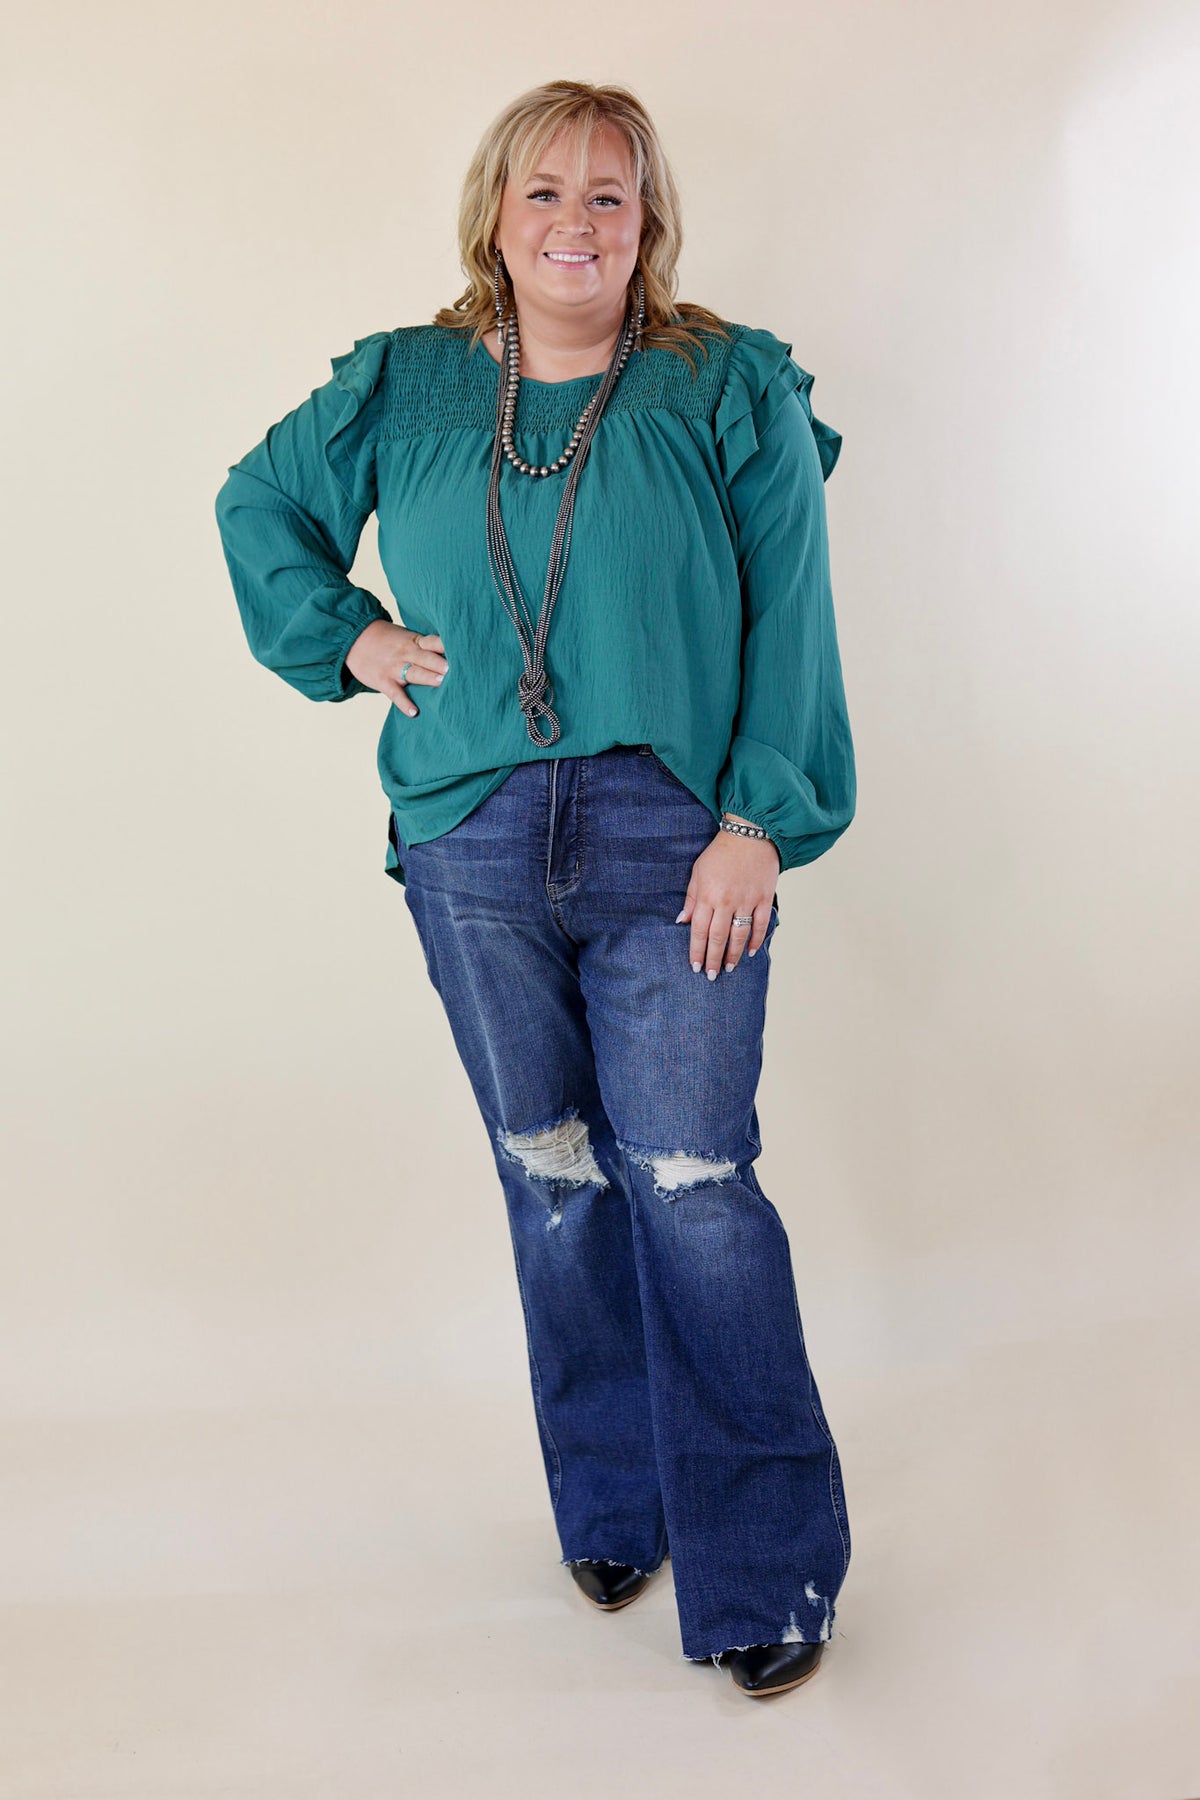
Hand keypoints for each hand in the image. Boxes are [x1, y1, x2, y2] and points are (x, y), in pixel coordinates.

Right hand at [344, 621, 448, 715]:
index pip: (433, 642)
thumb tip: (452, 655)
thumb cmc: (387, 639)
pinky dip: (404, 704)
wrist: (354, 638)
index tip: (461, 650)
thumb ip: (425, 646)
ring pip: (414, 673)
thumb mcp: (406, 637)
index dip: (446, 646)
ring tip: (441, 682)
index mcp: (414, 641)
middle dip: (440, 663)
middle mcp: (406, 654)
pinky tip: (414, 712)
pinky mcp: (383, 681)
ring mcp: (394, 668)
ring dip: (427, 677)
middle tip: (454, 668)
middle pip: (426, 658)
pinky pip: (395, 694)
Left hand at [677, 820, 780, 976]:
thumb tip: (683, 921)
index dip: (697, 951)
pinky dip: (756, 940)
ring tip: (728, 968)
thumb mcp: (698, 872)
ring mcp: (746, 901)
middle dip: (713, 959)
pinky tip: (750, 952)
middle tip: (711, 975)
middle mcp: (726, 901)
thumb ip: (691, 898)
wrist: (750, 834)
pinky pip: (760, 924)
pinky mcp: (763, 898)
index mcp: (707, 895)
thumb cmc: (720, 852)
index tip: (695, 966)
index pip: (699, 930)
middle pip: (718, 938)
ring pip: (739, 935)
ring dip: (733, 954)